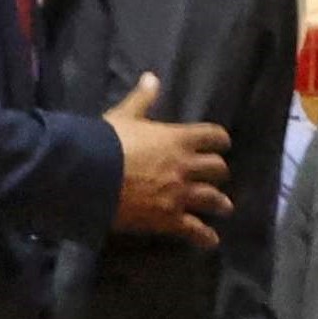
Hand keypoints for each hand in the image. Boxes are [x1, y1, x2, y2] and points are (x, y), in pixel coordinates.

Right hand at [103, 73, 230, 247]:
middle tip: (217, 175)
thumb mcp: (125, 116)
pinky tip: (211, 241)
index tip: (222, 143)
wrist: (92, 177)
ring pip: (212, 199)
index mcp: (179, 138)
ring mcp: (180, 194)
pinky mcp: (169, 219)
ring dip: (220, 203)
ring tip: (225, 207)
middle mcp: (186, 166)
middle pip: (217, 169)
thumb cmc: (107, 142)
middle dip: (218, 172)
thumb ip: (142, 99)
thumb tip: (151, 77)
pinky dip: (204, 236)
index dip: (220, 140)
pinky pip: (194, 229)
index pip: (213, 136)